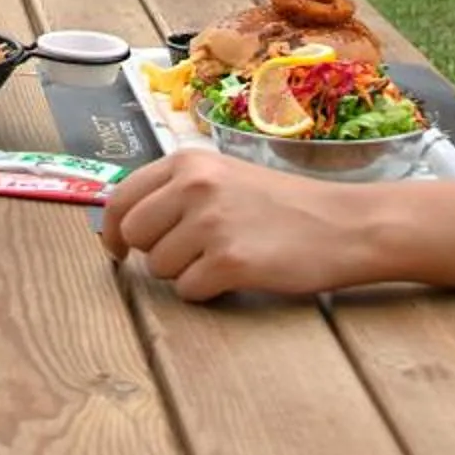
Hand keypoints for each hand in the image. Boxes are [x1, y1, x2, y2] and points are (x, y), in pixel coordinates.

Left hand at [99, 150, 390, 300]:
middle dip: (154, 252)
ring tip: (224, 258)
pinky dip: (207, 292)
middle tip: (190, 254)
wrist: (342, 224)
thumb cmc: (283, 204)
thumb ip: (178, 191)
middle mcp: (194, 186)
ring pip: (159, 267)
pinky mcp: (229, 262)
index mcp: (188, 162)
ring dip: (185, 273)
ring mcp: (210, 223)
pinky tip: (237, 275)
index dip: (111, 229)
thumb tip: (125, 221)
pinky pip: (189, 291)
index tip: (116, 248)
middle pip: (133, 235)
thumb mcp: (225, 177)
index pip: (121, 197)